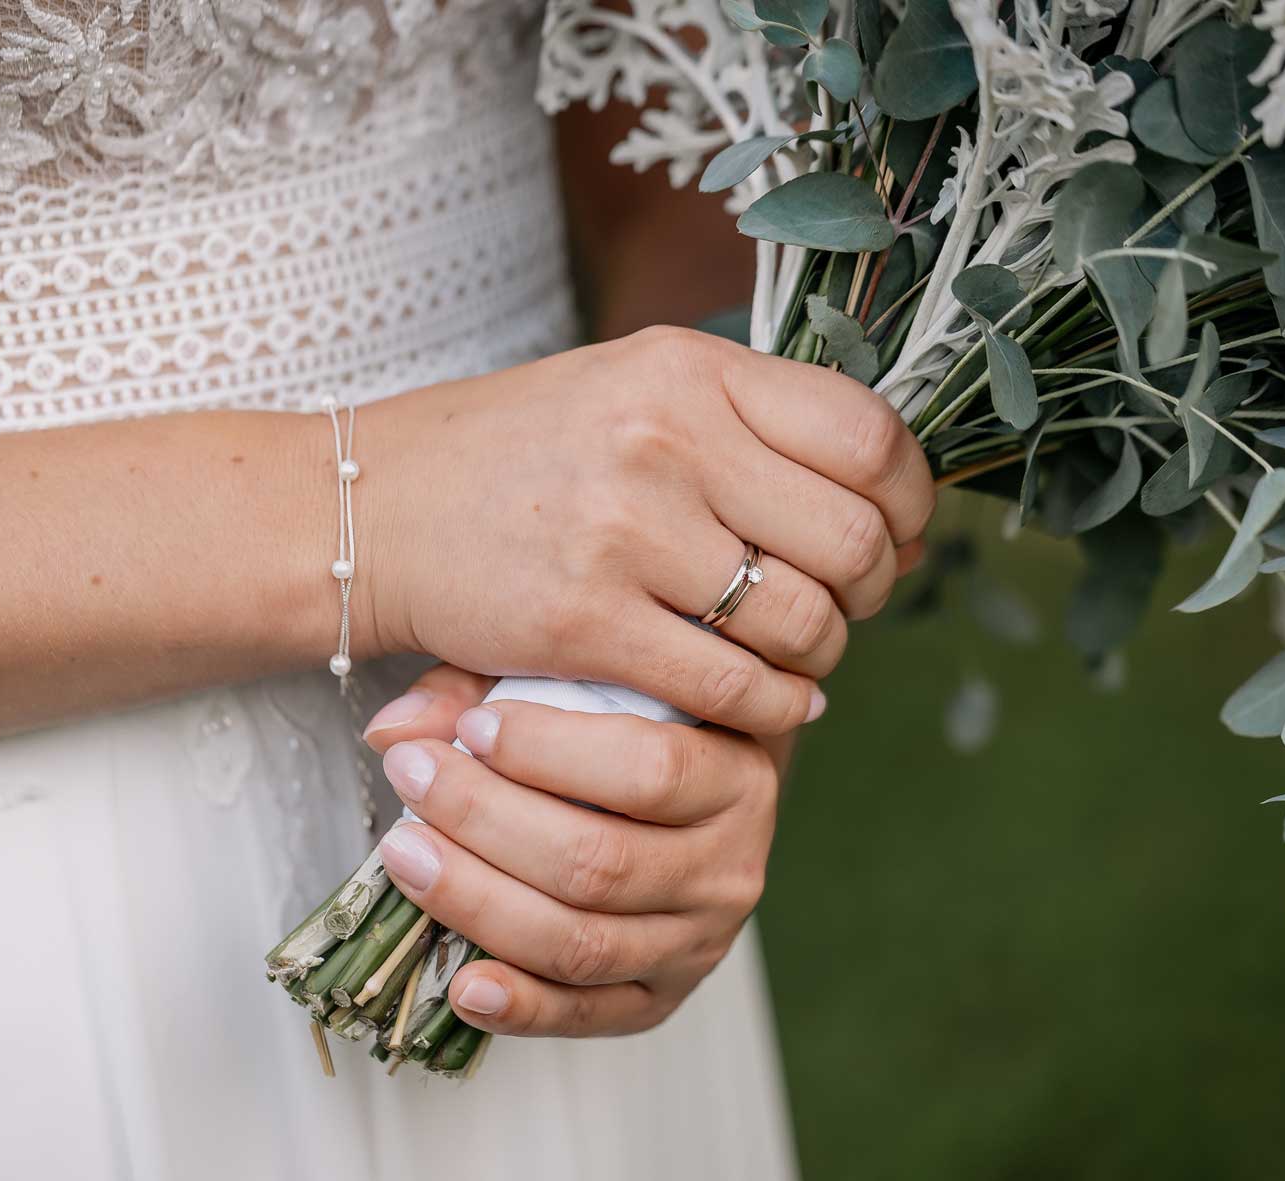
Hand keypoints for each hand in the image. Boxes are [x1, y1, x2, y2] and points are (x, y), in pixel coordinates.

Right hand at [358, 326, 933, 735]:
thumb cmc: (519, 456)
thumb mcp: (632, 390)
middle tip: (845, 605)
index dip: (910, 500)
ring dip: (818, 656)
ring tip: (795, 656)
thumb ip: (751, 427)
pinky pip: (730, 685)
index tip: (899, 533)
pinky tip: (762, 701)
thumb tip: (895, 501)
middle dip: (872, 589)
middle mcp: (664, 437)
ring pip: (799, 621)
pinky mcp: (585, 621)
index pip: (867, 435)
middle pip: (851, 537)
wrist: (375, 509)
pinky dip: (768, 707)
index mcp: (688, 368)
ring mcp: (624, 531)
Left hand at [363, 665, 781, 1036]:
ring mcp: (698, 944)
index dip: (549, 753)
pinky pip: (586, 1015)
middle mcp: (730, 869)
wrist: (694, 807)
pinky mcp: (660, 1001)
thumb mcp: (583, 685)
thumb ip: (487, 687)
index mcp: (736, 777)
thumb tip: (394, 729)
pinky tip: (460, 982)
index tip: (469, 728)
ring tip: (404, 854)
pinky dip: (520, 1007)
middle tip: (409, 775)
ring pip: (582, 942)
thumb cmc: (625, 729)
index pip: (650, 771)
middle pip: (600, 862)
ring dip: (479, 902)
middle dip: (486, 819)